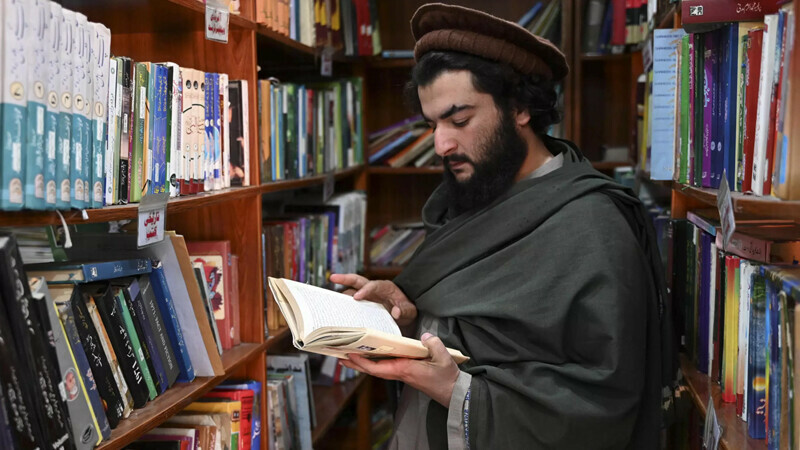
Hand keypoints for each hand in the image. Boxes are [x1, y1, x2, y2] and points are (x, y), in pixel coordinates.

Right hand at [330, 273, 416, 325]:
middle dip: (345, 278)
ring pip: (351, 292)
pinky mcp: (363, 304)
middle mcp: (374, 289)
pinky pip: (352, 303)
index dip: (365, 290)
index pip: (373, 285)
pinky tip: (336, 311)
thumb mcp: (410, 311)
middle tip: (332, 277)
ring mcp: (367, 296)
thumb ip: (405, 311)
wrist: (405, 314)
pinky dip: (344, 306)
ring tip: (329, 300)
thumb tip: (396, 312)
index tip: (357, 297)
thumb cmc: (407, 310)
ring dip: (342, 295)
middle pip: (358, 280)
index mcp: (385, 287)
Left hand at [341, 333, 460, 406]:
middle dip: (356, 364)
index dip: (362, 362)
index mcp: (404, 369)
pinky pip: (385, 367)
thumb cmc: (446, 378)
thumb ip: (434, 345)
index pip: (378, 368)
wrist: (452, 392)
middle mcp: (399, 372)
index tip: (350, 355)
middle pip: (372, 369)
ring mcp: (401, 373)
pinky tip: (371, 356)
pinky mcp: (405, 372)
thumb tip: (425, 336)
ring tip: (350, 355)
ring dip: (363, 363)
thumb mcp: (444, 359)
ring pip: (377, 368)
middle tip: (340, 356)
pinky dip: (375, 362)